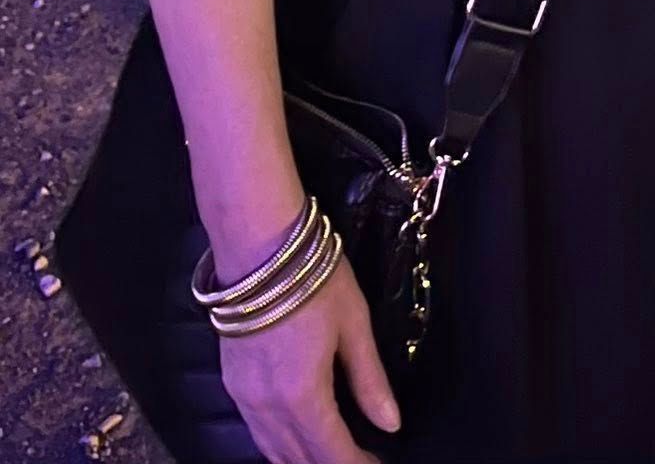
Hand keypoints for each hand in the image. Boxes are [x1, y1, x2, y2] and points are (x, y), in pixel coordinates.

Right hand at [219, 254, 400, 463]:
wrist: (257, 245)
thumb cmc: (314, 277)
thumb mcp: (354, 324)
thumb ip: (369, 379)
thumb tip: (391, 424)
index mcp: (302, 395)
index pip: (332, 453)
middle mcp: (267, 407)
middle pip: (299, 460)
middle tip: (362, 462)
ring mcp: (243, 398)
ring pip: (273, 452)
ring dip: (303, 461)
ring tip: (335, 457)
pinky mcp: (231, 384)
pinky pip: (257, 433)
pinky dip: (279, 446)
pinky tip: (297, 440)